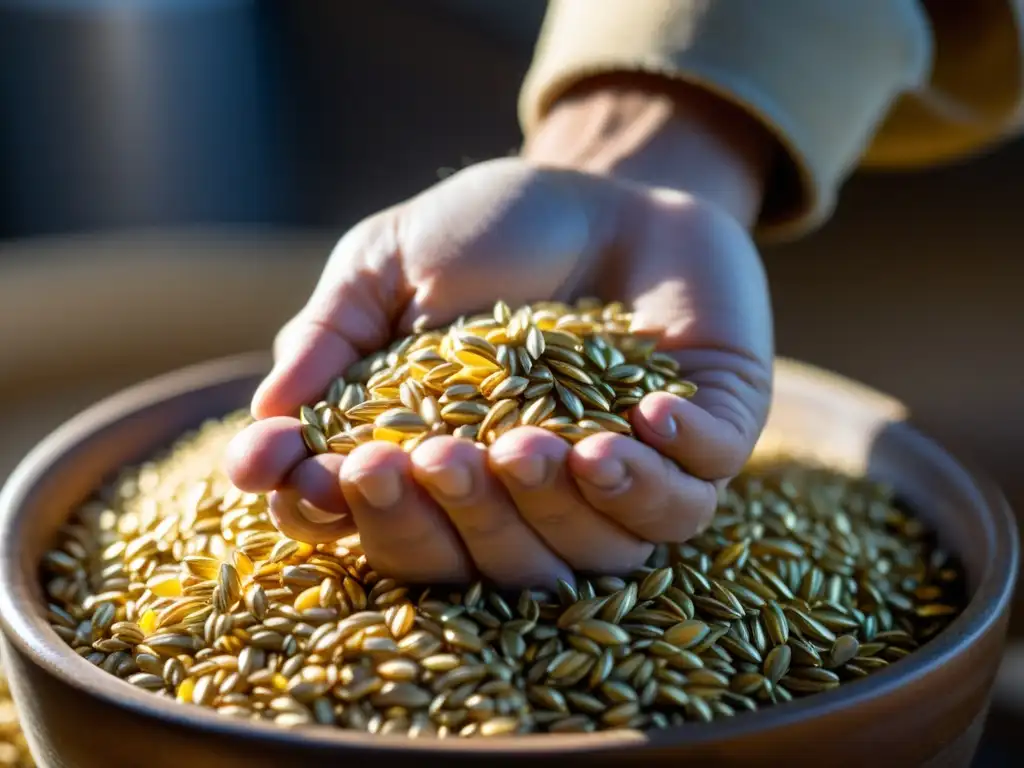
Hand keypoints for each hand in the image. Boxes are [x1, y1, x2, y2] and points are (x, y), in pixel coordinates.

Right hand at [226, 79, 774, 587]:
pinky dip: (664, 475)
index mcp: (446, 464)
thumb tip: (263, 417)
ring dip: (557, 506)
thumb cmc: (488, 230)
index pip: (387, 525)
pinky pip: (690, 500)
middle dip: (453, 521)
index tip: (307, 475)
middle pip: (489, 563)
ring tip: (530, 441)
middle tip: (433, 456)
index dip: (344, 517)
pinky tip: (647, 415)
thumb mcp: (386, 263)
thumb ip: (329, 333)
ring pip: (593, 551)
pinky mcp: (704, 446)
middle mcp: (531, 495)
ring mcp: (623, 480)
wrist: (607, 186)